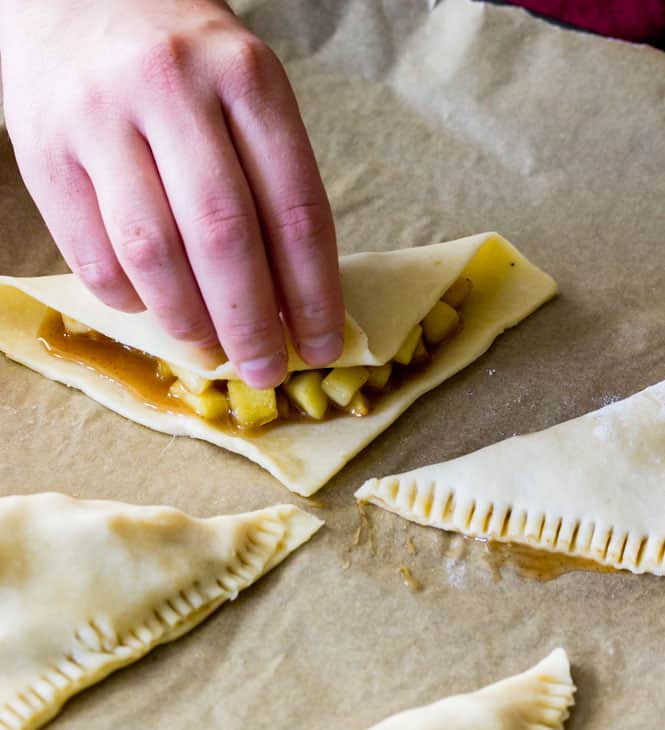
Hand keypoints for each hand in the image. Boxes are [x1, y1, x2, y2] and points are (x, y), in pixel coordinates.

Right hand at [0, 0, 344, 386]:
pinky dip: (132, 300)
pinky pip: (94, 256)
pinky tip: (154, 306)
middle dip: (251, 323)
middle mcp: (172, 89)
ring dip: (189, 320)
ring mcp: (99, 119)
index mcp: (246, 76)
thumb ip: (269, 184)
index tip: (322, 347)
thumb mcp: (244, 92)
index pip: (295, 210)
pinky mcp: (44, 153)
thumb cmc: (180, 64)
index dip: (314, 294)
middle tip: (265, 371)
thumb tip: (290, 303)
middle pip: (224, 237)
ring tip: (211, 347)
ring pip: (154, 253)